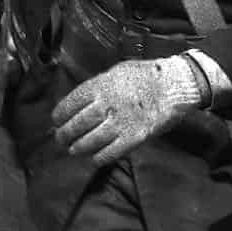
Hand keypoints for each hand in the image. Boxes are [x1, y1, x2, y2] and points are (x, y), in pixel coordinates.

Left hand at [51, 57, 202, 167]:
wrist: (175, 84)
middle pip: (76, 125)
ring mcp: (120, 122)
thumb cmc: (145, 75)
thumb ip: (98, 86)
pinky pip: (109, 153)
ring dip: (78, 148)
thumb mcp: (116, 72)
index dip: (59, 115)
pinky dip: (98, 158)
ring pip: (89, 141)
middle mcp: (106, 105)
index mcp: (100, 86)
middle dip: (64, 135)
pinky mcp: (134, 138)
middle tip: (61, 139)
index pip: (70, 104)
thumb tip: (81, 101)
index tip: (56, 121)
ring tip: (73, 150)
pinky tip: (94, 159)